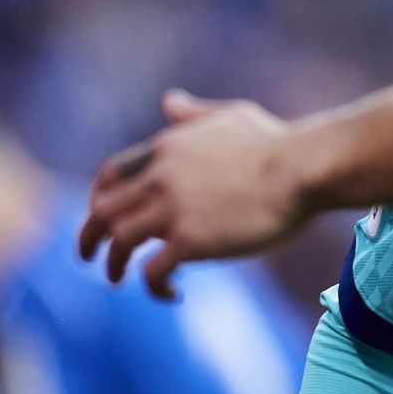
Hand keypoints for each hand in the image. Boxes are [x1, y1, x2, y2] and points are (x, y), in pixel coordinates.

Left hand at [77, 91, 310, 299]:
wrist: (303, 168)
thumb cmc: (276, 142)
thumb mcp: (232, 116)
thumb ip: (195, 114)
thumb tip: (169, 101)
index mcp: (167, 148)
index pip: (111, 174)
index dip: (99, 197)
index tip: (101, 216)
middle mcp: (160, 178)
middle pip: (102, 211)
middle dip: (89, 236)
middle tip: (90, 256)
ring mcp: (173, 210)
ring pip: (120, 243)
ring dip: (113, 265)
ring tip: (119, 279)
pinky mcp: (191, 241)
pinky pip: (153, 271)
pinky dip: (153, 286)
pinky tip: (171, 292)